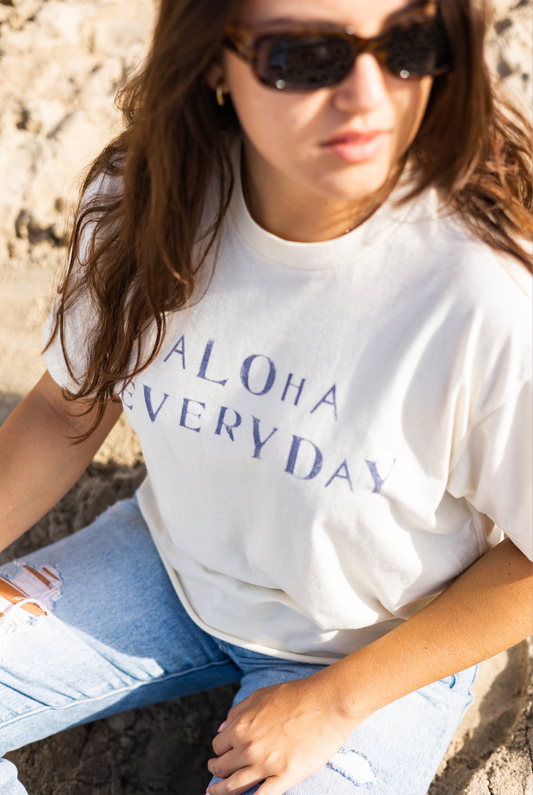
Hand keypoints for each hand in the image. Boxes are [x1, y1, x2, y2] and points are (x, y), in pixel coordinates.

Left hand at [206, 672, 362, 794]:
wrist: (327, 702)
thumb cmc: (296, 695)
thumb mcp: (260, 695)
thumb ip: (238, 712)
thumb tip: (222, 728)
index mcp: (241, 727)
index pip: (218, 745)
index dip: (220, 750)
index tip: (222, 753)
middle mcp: (249, 748)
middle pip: (222, 768)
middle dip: (217, 771)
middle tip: (215, 775)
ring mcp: (266, 765)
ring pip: (234, 787)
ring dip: (222, 792)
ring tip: (217, 794)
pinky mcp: (285, 777)